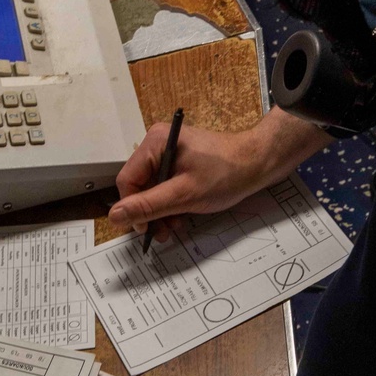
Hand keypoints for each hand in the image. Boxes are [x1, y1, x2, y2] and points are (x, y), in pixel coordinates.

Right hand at [110, 108, 329, 242]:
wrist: (259, 164)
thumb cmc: (227, 174)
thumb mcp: (184, 194)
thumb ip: (148, 205)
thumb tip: (115, 216)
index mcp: (155, 142)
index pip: (127, 180)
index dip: (132, 208)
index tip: (145, 228)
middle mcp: (158, 144)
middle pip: (139, 185)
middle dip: (149, 212)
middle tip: (161, 233)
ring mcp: (170, 153)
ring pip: (152, 190)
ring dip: (160, 212)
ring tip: (173, 228)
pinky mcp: (181, 163)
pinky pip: (166, 187)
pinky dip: (171, 205)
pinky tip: (181, 217)